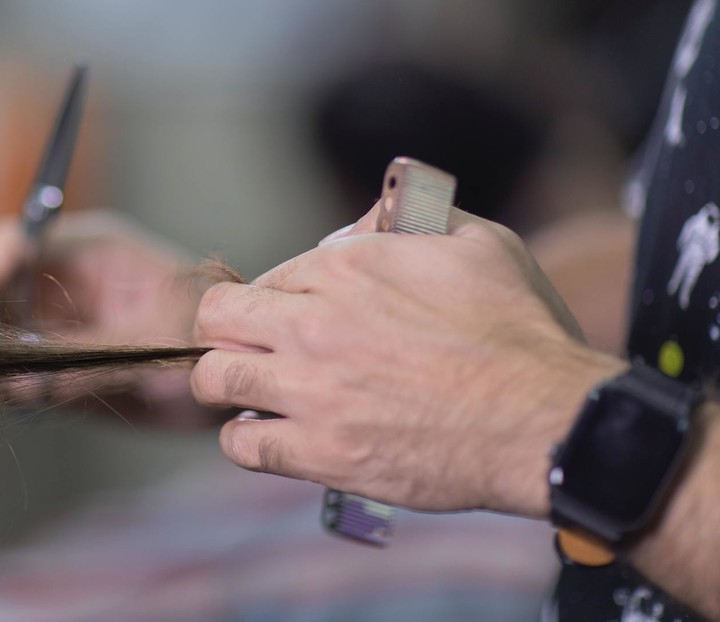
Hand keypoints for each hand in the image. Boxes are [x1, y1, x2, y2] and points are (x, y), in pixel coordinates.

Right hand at [0, 210, 213, 424]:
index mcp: (89, 251)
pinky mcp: (55, 368)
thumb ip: (90, 361)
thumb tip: (28, 382)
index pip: (14, 245)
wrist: (236, 386)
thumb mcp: (155, 347)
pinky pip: (9, 374)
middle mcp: (64, 283)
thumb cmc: (211, 343)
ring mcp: (57, 326)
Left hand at [190, 202, 624, 515]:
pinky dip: (246, 441)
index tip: (290, 322)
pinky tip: (271, 437)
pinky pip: (241, 445)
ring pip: (213, 378)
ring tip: (255, 396)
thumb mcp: (477, 242)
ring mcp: (310, 389)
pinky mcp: (320, 451)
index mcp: (346, 266)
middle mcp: (313, 322)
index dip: (273, 302)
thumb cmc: (520, 332)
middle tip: (252, 352)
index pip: (265, 279)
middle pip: (215, 319)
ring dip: (228, 384)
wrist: (545, 420)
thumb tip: (365, 226)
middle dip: (227, 333)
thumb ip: (409, 224)